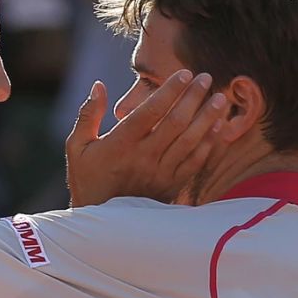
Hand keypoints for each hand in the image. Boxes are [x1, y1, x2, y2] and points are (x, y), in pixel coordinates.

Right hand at [66, 70, 228, 206]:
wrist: (101, 224)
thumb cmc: (87, 180)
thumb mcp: (78, 147)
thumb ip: (88, 115)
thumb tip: (98, 85)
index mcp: (120, 144)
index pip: (150, 111)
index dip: (169, 91)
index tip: (184, 74)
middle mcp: (143, 158)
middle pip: (175, 123)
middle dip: (193, 97)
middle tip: (206, 77)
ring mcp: (160, 174)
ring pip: (189, 141)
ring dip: (207, 118)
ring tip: (220, 98)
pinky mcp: (171, 187)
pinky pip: (195, 163)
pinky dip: (209, 144)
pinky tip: (219, 127)